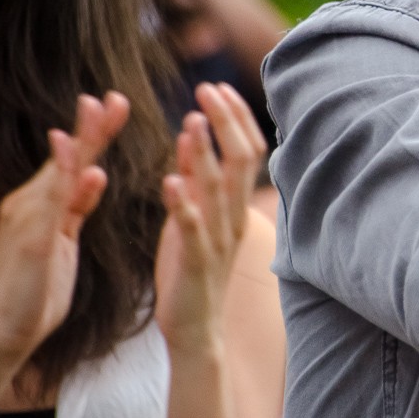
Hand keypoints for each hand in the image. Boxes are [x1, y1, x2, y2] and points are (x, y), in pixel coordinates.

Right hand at [0, 93, 128, 393]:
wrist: (2, 332)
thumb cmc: (35, 286)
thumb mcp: (65, 238)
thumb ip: (78, 205)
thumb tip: (96, 171)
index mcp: (45, 203)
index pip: (75, 160)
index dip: (95, 131)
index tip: (116, 101)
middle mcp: (33, 204)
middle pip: (68, 158)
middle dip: (92, 126)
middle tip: (114, 96)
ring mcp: (30, 220)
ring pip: (60, 172)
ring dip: (81, 140)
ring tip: (99, 109)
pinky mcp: (32, 243)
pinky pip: (52, 207)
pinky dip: (66, 181)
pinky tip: (81, 162)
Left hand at [154, 83, 266, 355]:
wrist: (196, 330)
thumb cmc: (192, 272)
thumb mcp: (196, 218)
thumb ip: (197, 182)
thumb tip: (191, 138)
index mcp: (236, 206)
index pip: (249, 150)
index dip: (235, 117)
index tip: (215, 87)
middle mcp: (234, 217)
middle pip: (243, 159)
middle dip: (226, 121)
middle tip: (206, 89)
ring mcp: (219, 239)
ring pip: (220, 188)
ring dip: (206, 152)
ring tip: (190, 121)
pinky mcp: (197, 263)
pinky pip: (193, 228)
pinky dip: (183, 203)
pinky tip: (169, 180)